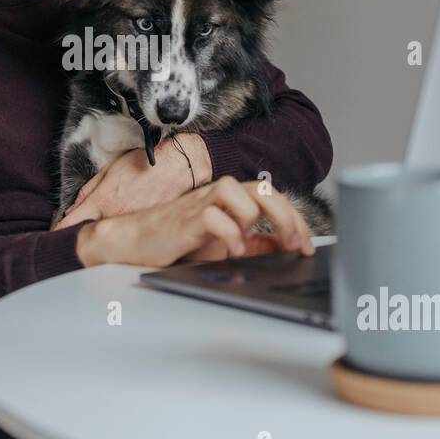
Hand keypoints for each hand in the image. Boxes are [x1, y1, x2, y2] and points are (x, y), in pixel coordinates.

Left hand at [55, 133, 210, 229]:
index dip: (60, 231)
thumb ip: (90, 190)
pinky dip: (128, 235)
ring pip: (112, 238)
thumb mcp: (111, 169)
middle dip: (85, 234)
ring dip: (108, 237)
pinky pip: (132, 237)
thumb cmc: (145, 162)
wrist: (181, 165)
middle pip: (92, 234)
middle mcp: (117, 217)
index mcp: (103, 201)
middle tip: (82, 232)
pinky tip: (132, 229)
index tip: (54, 237)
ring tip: (113, 229)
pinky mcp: (149, 230)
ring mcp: (134, 226)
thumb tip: (73, 209)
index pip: (71, 224)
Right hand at [75, 177, 314, 268]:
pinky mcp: (183, 219)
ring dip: (250, 217)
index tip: (306, 245)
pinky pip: (211, 216)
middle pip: (260, 189)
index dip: (294, 219)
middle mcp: (216, 196)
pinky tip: (231, 250)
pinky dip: (227, 233)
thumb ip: (251, 245)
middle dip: (286, 216)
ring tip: (248, 243)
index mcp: (229, 199)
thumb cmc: (174, 242)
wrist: (133, 243)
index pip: (270, 197)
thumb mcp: (222, 246)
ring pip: (236, 191)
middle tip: (297, 243)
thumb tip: (282, 248)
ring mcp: (199, 204)